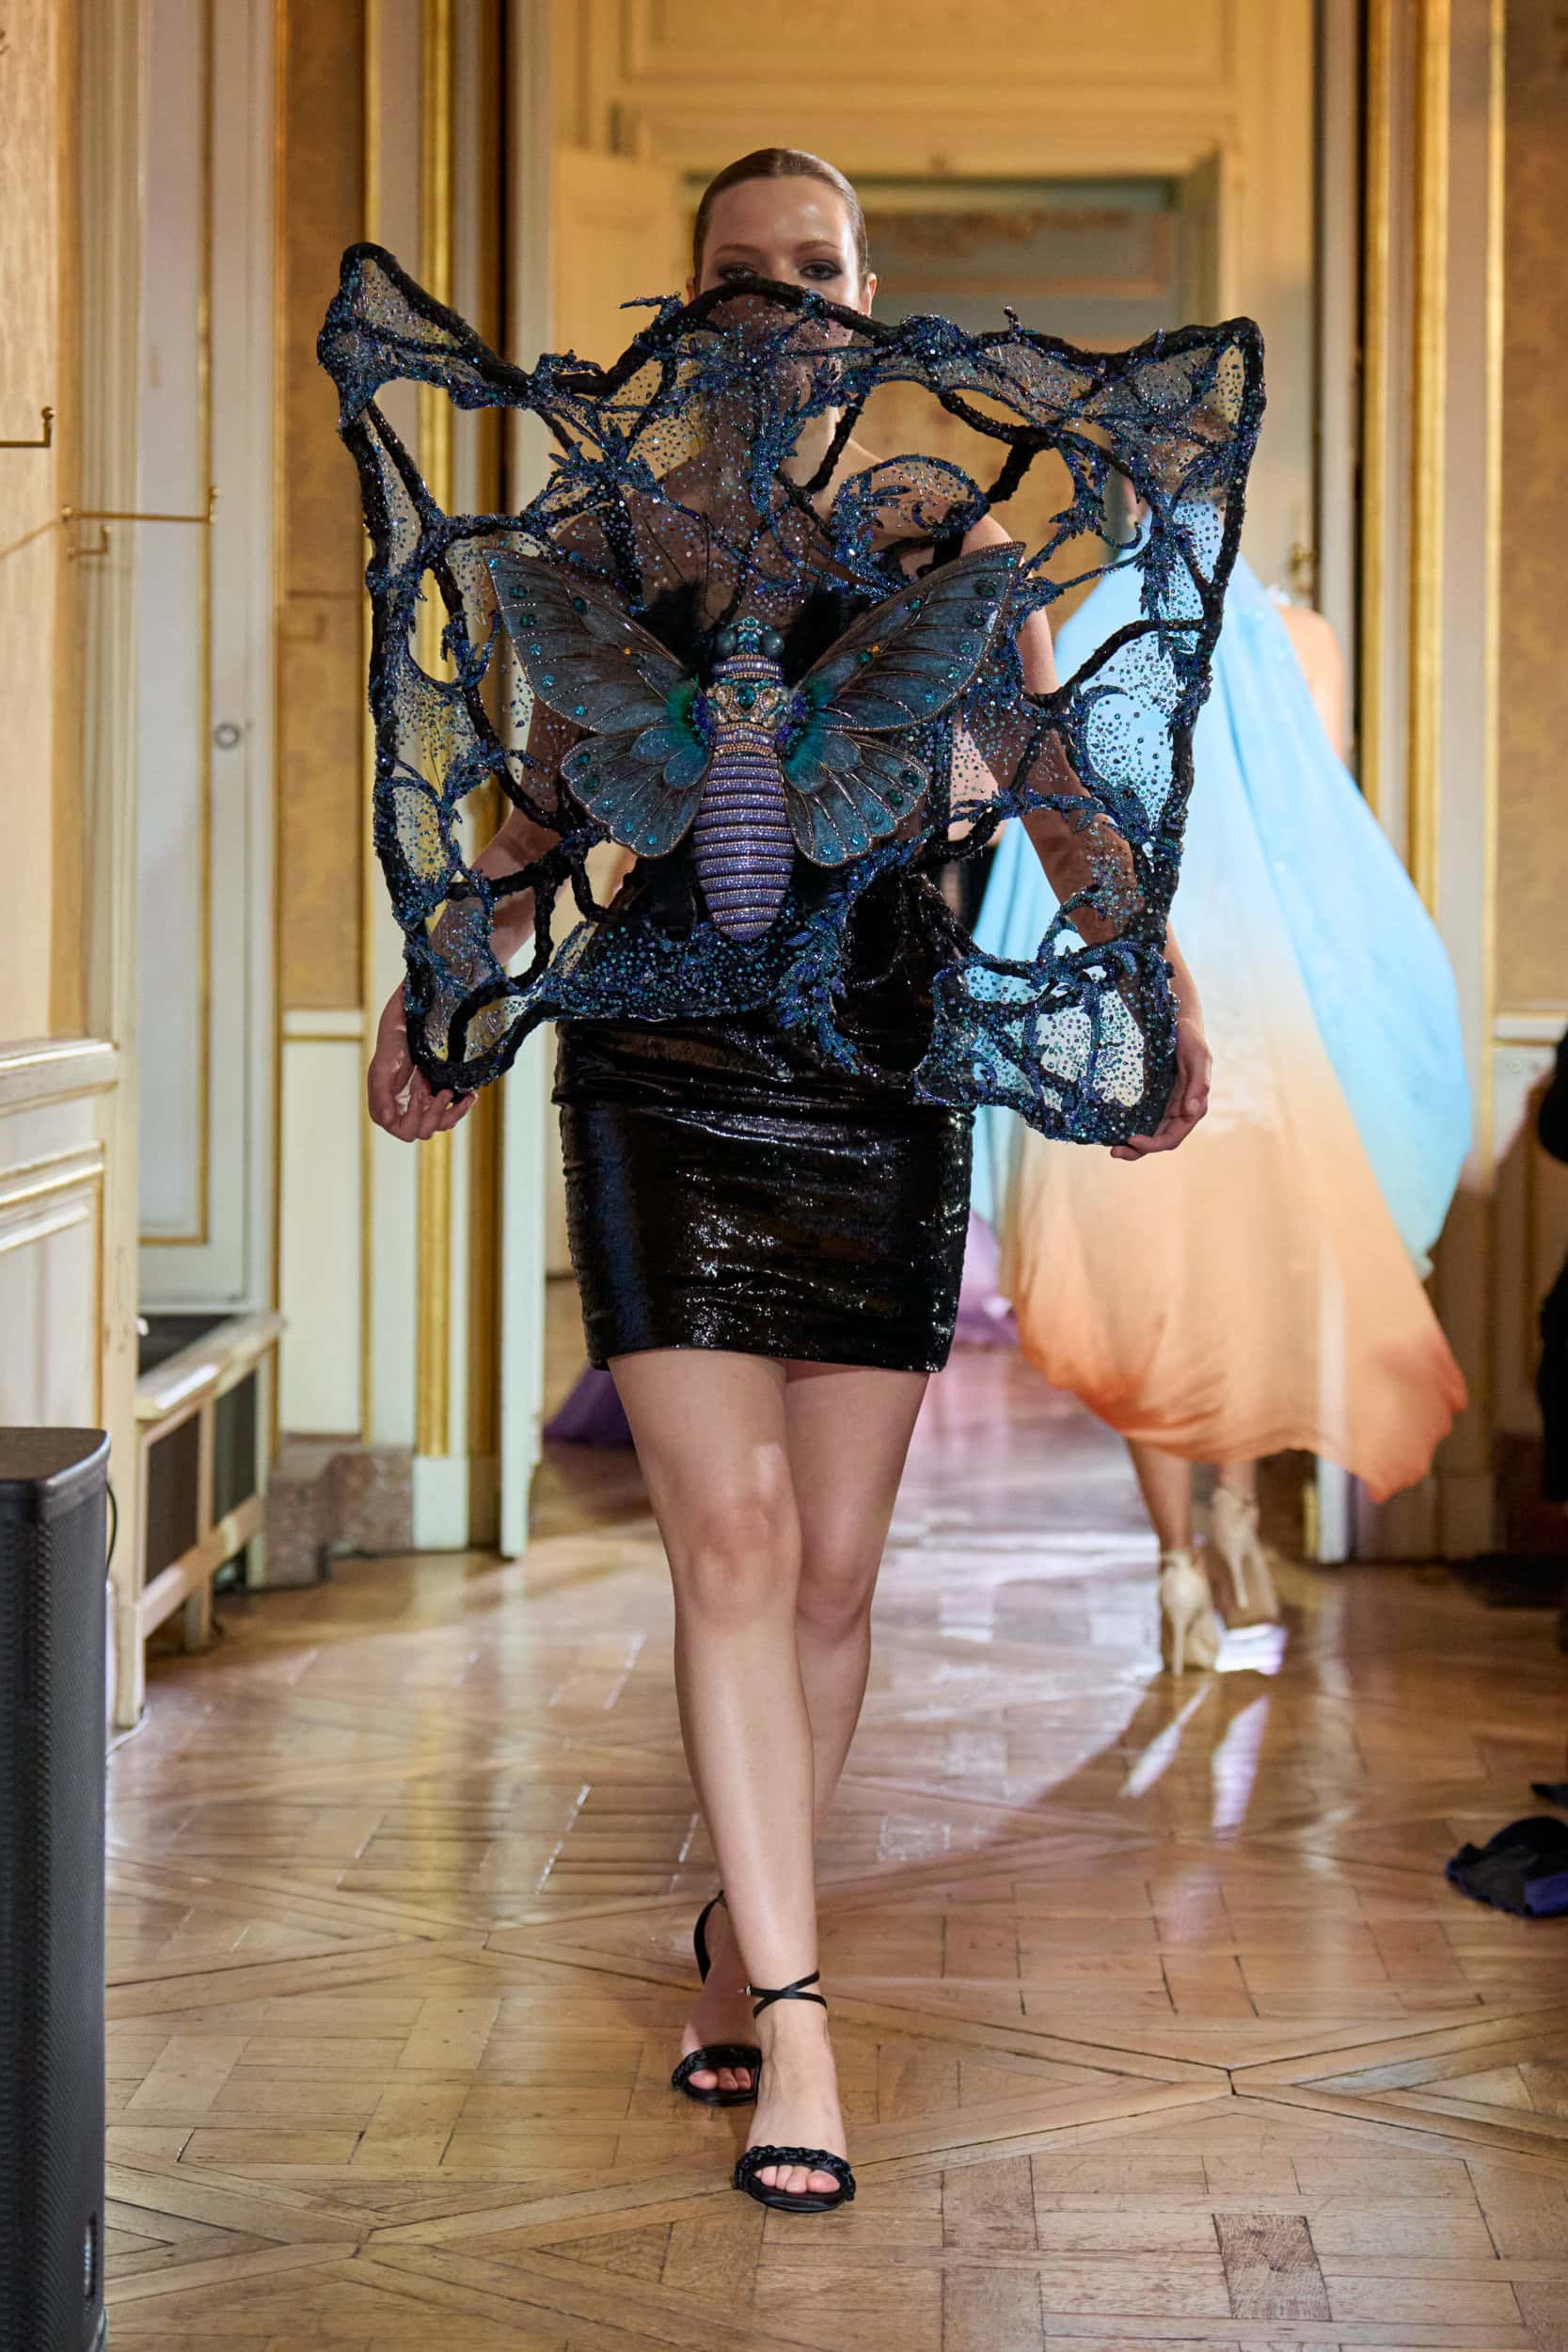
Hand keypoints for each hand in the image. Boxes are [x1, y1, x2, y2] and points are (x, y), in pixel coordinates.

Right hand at [366, 987, 474, 1141]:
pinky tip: (470, 1096)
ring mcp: (421, 1106)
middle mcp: (402, 1111)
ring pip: (440, 1126)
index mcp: (385, 1109)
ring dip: (452, 1113)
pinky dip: (461, 1107)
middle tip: (442, 1090)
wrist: (409, 1026)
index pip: (403, 1130)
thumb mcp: (382, 1070)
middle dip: (434, 1113)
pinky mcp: (436, 1098)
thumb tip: (386, 1121)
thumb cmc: (392, 1045)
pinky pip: (450, 1114)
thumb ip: (381, 1096)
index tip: (421, 1094)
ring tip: (461, 1095)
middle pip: (423, 1131)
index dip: (415, 1118)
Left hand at [1110, 1009, 1210, 1160]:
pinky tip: (1112, 1130)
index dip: (1154, 1143)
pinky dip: (1128, 1128)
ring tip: (1112, 1148)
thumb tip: (1192, 1111)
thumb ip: (1200, 1084)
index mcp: (1192, 1108)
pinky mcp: (1151, 1099)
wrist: (1178, 1023)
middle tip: (1115, 1150)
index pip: (1173, 1137)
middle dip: (1138, 1149)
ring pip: (1148, 1134)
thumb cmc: (1191, 1039)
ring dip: (1132, 1145)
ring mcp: (1164, 1107)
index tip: (1133, 1138)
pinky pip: (1140, 1119)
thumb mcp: (1199, 1057)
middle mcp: (1178, 1112)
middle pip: (1158, 1141)